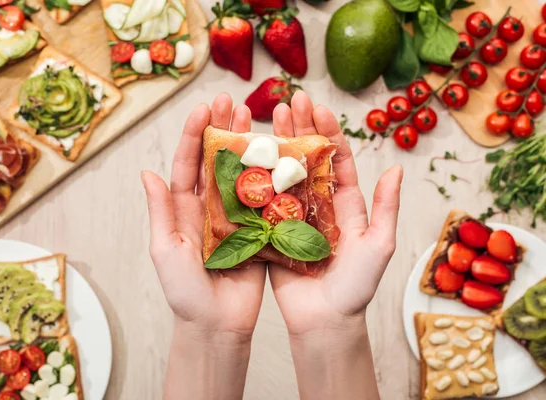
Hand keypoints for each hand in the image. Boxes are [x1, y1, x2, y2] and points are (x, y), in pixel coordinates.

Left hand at [142, 94, 265, 398]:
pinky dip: (270, 175)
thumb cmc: (185, 292)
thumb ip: (161, 212)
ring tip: (253, 116)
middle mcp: (209, 207)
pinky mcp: (257, 230)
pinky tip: (279, 152)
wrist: (217, 324)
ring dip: (246, 144)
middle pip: (215, 160)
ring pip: (241, 173)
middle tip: (231, 101)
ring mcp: (235, 216)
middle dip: (221, 129)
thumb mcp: (167, 250)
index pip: (187, 163)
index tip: (203, 108)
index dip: (193, 134)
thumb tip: (147, 172)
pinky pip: (264, 198)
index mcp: (185, 208)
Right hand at [269, 91, 402, 334]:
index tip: (317, 107)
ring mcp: (293, 216)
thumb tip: (397, 169)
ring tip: (265, 119)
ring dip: (276, 146)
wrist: (325, 320)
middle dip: (299, 128)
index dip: (327, 131)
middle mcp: (318, 205)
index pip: (336, 159)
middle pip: (307, 159)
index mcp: (345, 204)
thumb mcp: (378, 245)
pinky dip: (254, 179)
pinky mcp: (272, 232)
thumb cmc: (356, 287)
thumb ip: (385, 209)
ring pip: (283, 174)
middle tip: (287, 101)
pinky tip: (244, 156)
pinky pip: (262, 202)